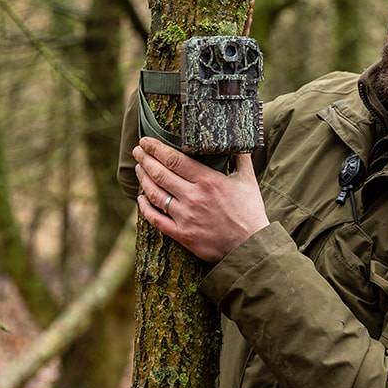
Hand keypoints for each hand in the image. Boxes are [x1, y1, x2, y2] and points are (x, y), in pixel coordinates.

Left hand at [133, 137, 269, 262]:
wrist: (250, 246)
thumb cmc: (250, 213)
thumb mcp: (248, 181)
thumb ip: (240, 159)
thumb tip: (237, 140)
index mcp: (208, 181)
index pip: (174, 160)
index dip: (156, 149)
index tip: (145, 141)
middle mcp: (193, 197)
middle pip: (160, 174)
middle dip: (145, 160)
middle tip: (137, 150)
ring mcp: (185, 217)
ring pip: (155, 194)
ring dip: (143, 180)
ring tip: (139, 169)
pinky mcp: (182, 235)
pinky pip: (156, 219)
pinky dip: (145, 208)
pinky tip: (141, 198)